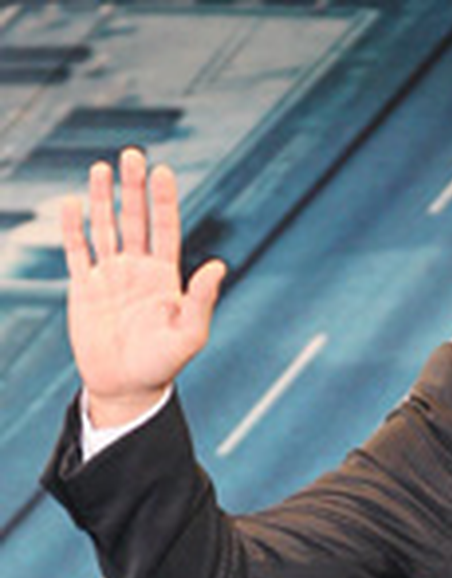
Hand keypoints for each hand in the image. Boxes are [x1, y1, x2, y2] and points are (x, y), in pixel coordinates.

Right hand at [63, 148, 226, 426]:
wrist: (127, 386)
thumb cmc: (164, 363)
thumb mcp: (190, 333)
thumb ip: (202, 299)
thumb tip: (219, 265)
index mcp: (166, 275)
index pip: (165, 228)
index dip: (163, 200)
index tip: (162, 171)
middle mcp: (138, 269)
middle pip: (135, 219)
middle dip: (133, 187)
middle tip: (132, 154)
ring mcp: (110, 276)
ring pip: (105, 228)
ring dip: (102, 198)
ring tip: (100, 167)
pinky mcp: (84, 289)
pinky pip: (77, 252)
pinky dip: (73, 228)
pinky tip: (70, 203)